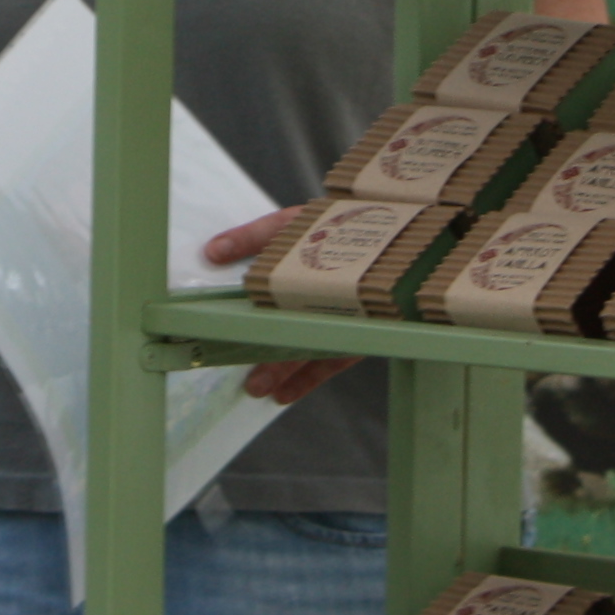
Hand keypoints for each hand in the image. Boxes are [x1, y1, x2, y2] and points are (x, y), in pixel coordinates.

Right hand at [198, 206, 353, 406]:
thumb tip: (212, 251)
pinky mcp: (355, 333)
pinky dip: (308, 378)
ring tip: (258, 387)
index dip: (232, 312)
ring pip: (302, 346)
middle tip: (233, 366)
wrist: (405, 236)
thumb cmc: (344, 220)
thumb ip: (253, 237)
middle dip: (258, 349)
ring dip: (279, 368)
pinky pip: (331, 360)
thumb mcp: (292, 222)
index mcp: (286, 262)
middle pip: (278, 324)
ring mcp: (331, 314)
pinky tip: (285, 394)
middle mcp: (305, 291)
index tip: (209, 330)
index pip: (252, 289)